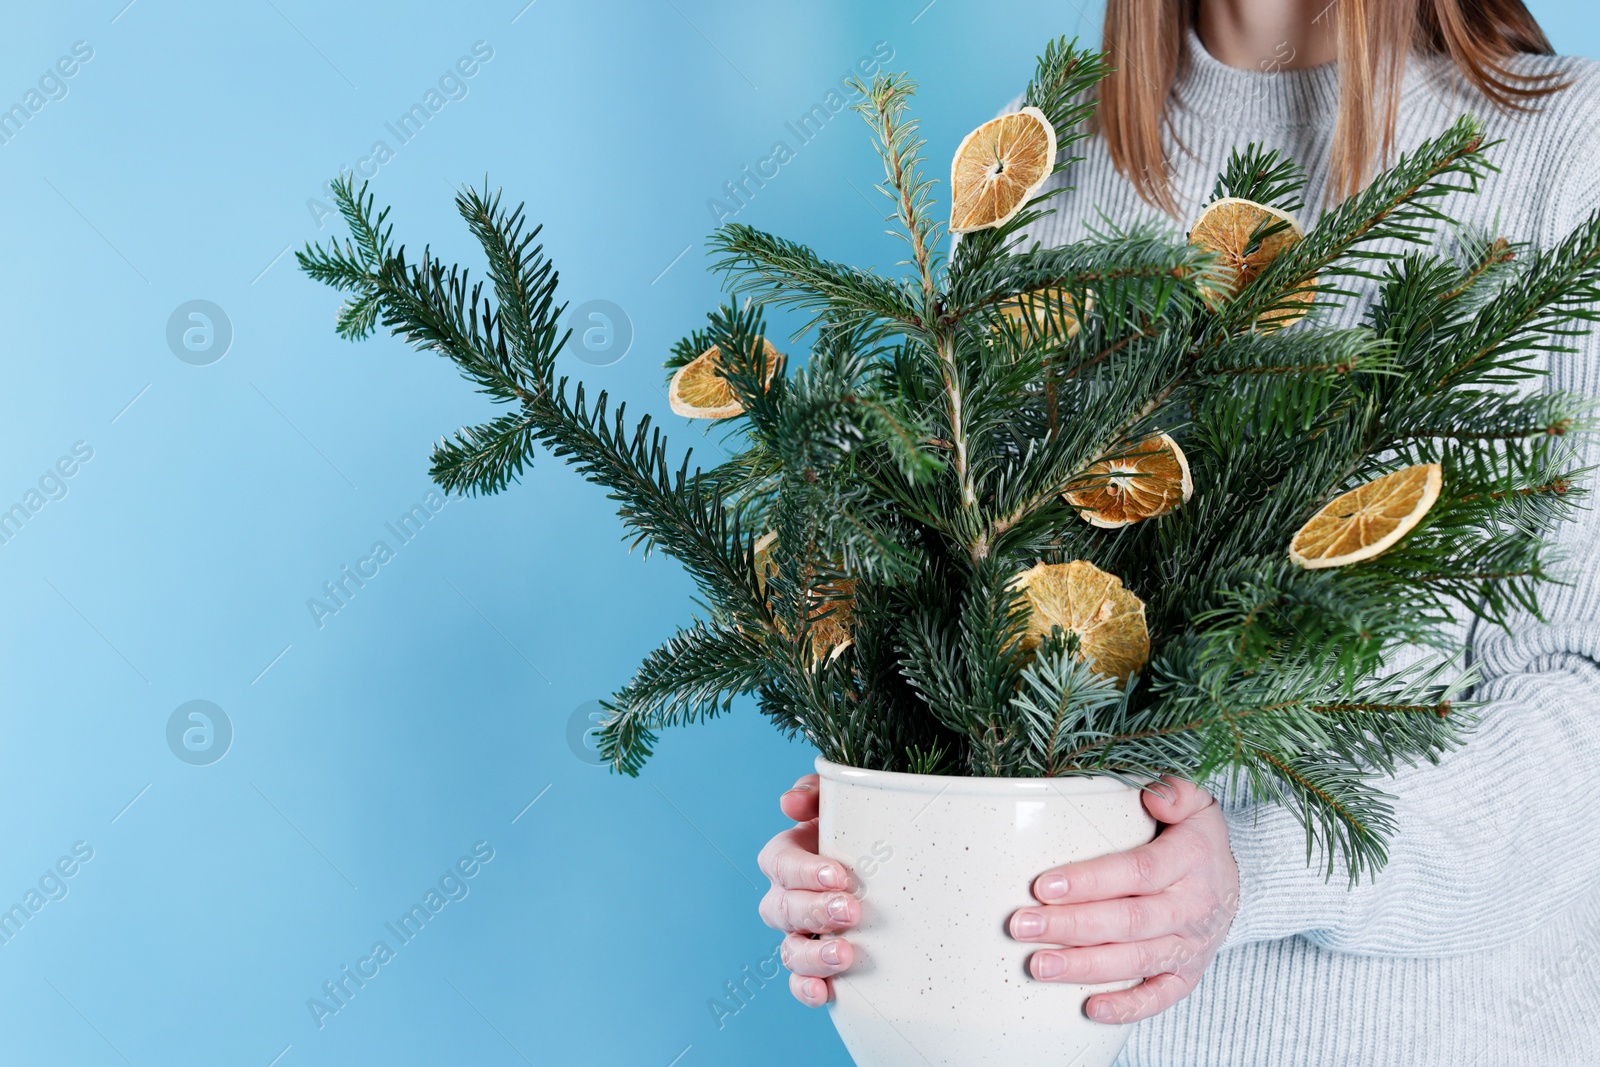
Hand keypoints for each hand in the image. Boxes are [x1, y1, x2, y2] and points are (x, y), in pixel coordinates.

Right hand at [756, 773, 857, 1007]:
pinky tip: (825, 993)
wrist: (898, 870)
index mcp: (791, 855)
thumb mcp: (848, 805)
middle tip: (851, 911)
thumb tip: (790, 802)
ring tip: (843, 955)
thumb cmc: (866, 833)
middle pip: (781, 907)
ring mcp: (800, 934)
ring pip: (788, 949)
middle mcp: (788, 896)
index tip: (839, 875)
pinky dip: (807, 988)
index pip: (778, 861)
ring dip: (811, 954)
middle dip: (814, 911)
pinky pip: (800, 982)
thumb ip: (819, 791)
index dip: (803, 870)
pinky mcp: (818, 965)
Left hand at [1008, 775, 1237, 1023]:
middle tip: (1022, 926)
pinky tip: (1089, 1009)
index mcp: (1191, 859)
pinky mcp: (1187, 975)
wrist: (1236, 884)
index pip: (1137, 872)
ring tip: (1038, 966)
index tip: (1044, 886)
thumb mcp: (1196, 803)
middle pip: (1128, 921)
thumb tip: (1152, 795)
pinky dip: (1127, 1007)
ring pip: (1136, 960)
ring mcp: (1190, 945)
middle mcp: (1192, 906)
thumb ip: (1175, 791)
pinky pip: (1159, 997)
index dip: (1090, 881)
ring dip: (1085, 967)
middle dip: (1071, 926)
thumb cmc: (1196, 838)